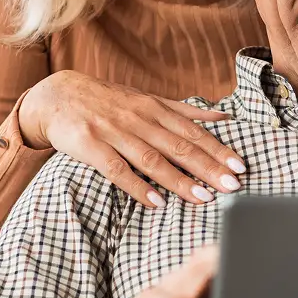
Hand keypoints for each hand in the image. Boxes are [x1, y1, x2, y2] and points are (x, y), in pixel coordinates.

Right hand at [19, 70, 245, 206]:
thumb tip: (224, 118)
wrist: (57, 95)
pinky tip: (155, 202)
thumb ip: (184, 111)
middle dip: (208, 167)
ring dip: (179, 180)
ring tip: (203, 198)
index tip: (240, 166)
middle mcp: (138, 119)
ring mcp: (113, 132)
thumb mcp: (147, 100)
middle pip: (179, 146)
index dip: (218, 149)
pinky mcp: (90, 146)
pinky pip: (116, 169)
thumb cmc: (108, 102)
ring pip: (152, 158)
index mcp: (155, 109)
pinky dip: (136, 186)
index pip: (193, 132)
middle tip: (232, 186)